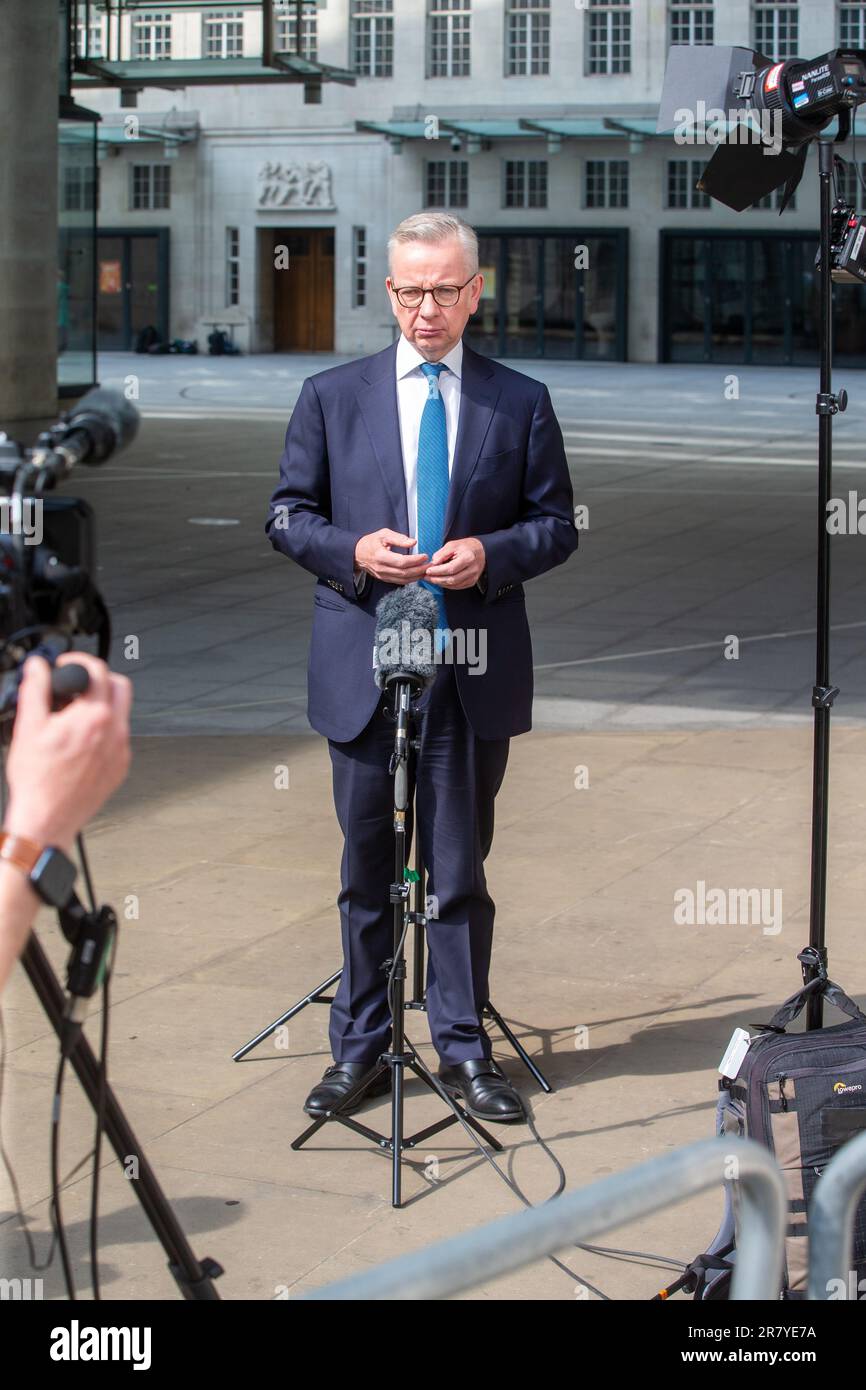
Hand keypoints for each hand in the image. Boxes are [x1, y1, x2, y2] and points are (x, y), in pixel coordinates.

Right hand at [3, 653, 131, 853]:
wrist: (47, 818)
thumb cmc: (38, 780)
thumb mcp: (28, 727)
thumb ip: (35, 689)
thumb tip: (37, 667)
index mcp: (94, 717)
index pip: (98, 670)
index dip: (79, 661)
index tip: (66, 666)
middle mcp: (114, 732)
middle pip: (120, 686)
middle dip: (99, 678)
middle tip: (77, 685)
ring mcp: (121, 751)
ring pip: (122, 713)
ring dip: (102, 705)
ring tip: (74, 714)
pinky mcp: (120, 766)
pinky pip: (119, 737)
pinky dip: (104, 729)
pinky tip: (81, 739)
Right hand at [354, 529, 429, 584]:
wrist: (357, 554)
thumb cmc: (371, 542)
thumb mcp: (383, 534)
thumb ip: (399, 538)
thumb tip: (413, 542)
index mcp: (380, 556)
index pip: (402, 562)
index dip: (415, 560)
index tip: (425, 556)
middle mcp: (382, 568)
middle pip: (404, 573)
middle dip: (419, 570)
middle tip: (430, 565)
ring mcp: (383, 575)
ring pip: (403, 580)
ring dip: (417, 576)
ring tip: (427, 570)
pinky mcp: (384, 579)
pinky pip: (400, 582)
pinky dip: (411, 580)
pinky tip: (418, 575)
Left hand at [424, 538, 485, 589]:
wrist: (480, 551)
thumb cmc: (465, 547)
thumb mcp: (452, 545)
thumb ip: (442, 553)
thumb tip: (433, 563)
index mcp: (468, 557)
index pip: (451, 568)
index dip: (438, 571)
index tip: (428, 570)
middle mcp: (472, 569)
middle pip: (452, 579)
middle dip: (437, 579)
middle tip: (426, 577)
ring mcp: (473, 577)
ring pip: (454, 584)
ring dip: (440, 583)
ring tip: (430, 579)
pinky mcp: (472, 582)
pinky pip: (457, 586)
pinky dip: (446, 585)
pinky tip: (439, 581)